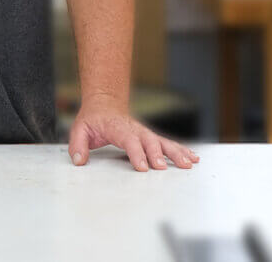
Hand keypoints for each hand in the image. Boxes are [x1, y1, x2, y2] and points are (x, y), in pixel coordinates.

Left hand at [68, 97, 199, 171]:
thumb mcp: (80, 129)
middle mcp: (134, 129)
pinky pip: (168, 144)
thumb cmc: (93, 119)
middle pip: (148, 141)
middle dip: (156, 154)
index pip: (128, 140)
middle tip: (162, 167)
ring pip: (162, 142)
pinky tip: (193, 159)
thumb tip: (79, 160)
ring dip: (175, 152)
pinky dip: (181, 150)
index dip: (135, 152)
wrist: (104, 104)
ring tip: (188, 164)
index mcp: (117, 127)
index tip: (142, 166)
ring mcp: (145, 133)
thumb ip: (78, 144)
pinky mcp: (151, 138)